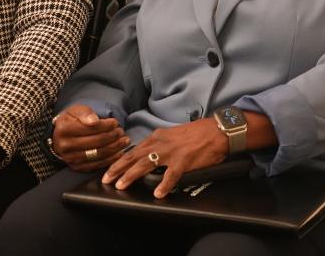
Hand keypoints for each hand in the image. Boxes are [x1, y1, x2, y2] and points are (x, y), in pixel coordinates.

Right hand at [51, 104, 128, 171]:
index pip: (90, 128)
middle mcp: (65, 146)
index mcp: (64, 129)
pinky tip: (119, 153)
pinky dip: (111, 159)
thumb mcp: (76, 111)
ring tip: (124, 141)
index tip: (115, 122)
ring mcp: (71, 159)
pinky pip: (97, 164)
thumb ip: (86, 113)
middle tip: (122, 132)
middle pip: (96, 142)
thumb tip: (95, 121)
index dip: (106, 125)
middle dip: (113, 136)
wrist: (60, 137)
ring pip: (98, 154)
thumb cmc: (71, 120)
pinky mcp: (77, 168)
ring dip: (115, 148)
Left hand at [102, 119, 226, 198]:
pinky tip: (157, 193)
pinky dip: (164, 185)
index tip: (109, 169)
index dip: (120, 160)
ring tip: (121, 186)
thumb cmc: (197, 134)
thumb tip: (148, 156)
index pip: (133, 150)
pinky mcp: (184, 161)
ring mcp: (171, 152)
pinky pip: (171, 175)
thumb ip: (160, 145)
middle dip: (118, 168)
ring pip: (146, 164)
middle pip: (134, 157)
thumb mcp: (173, 136)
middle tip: (106, 179)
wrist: (217, 130)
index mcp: (157, 137)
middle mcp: (160, 143)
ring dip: (131, 175)